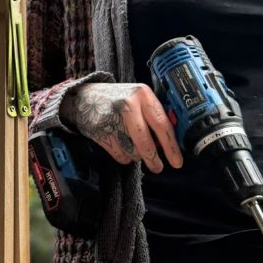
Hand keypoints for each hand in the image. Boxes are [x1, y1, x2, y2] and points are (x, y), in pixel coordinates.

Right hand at [66, 82, 182, 173]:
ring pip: (132, 151)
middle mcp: (128, 105)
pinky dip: (123, 156)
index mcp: (143, 94)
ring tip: (134, 147)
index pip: (162, 124)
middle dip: (153, 159)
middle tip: (158, 167)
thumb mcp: (139, 99)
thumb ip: (154, 115)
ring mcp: (112, 119)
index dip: (171, 146)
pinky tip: (122, 146)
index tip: (177, 161)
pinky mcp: (100, 131)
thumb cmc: (118, 100)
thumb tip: (170, 143)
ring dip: (136, 156)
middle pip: (145, 142)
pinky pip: (119, 155)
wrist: (85, 97)